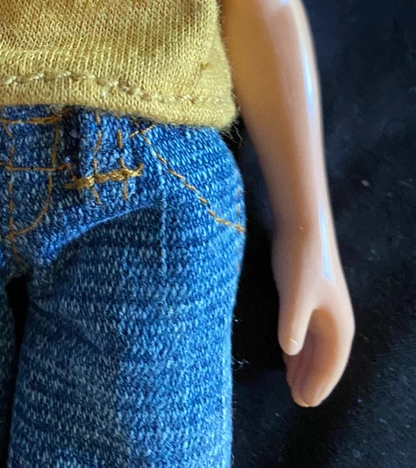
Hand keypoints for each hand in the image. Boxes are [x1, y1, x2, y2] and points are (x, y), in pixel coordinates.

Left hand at [271, 221, 354, 406]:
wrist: (302, 224)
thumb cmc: (300, 260)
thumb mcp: (295, 294)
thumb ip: (292, 324)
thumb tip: (289, 352)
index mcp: (338, 325)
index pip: (331, 365)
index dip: (319, 385)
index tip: (303, 403)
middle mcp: (334, 320)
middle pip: (324, 359)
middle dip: (312, 380)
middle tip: (295, 400)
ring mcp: (323, 308)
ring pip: (315, 346)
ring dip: (305, 365)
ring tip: (290, 383)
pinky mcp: (310, 297)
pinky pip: (307, 332)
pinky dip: (299, 347)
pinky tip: (287, 354)